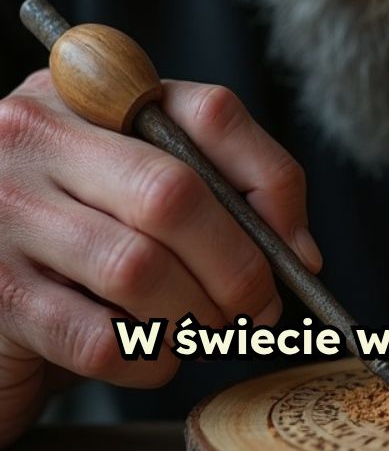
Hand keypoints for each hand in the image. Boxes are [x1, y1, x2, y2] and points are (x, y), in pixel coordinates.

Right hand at [0, 69, 319, 447]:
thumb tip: (297, 250)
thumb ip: (209, 190)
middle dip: (238, 266)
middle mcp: (36, 136)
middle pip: (174, 193)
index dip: (267, 181)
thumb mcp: (130, 189)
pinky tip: (152, 353)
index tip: (294, 245)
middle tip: (259, 308)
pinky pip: (101, 339)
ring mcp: (7, 213)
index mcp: (85, 93)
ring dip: (196, 317)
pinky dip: (149, 357)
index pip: (208, 110)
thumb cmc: (71, 242)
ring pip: (139, 269)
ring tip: (205, 332)